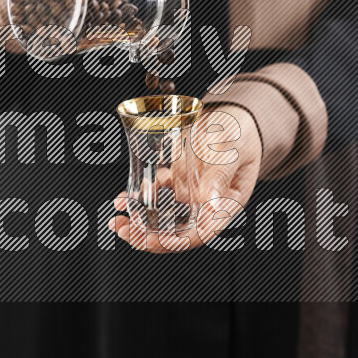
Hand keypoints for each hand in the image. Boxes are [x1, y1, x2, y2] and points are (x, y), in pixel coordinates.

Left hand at [109, 105, 262, 252]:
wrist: (232, 116)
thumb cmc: (240, 133)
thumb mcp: (234, 150)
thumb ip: (221, 174)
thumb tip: (210, 202)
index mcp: (226, 204)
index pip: (203, 232)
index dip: (181, 241)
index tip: (159, 240)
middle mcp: (205, 204)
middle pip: (177, 230)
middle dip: (149, 237)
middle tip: (126, 232)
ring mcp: (189, 193)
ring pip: (163, 216)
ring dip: (139, 222)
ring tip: (117, 222)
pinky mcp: (176, 179)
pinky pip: (155, 193)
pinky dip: (137, 198)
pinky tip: (122, 198)